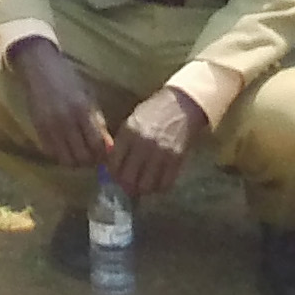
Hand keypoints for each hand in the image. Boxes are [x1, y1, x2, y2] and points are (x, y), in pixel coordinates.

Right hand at [9, 36, 113, 173]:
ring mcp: (50, 126)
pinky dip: (60, 155)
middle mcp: (66, 121)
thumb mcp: (88, 96)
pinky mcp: (38, 129)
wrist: (39, 67)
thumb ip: (97, 121)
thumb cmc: (68, 79)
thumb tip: (108, 145)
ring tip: (79, 153)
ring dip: (75, 161)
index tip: (104, 153)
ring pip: (66, 159)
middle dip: (90, 160)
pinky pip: (51, 153)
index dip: (103, 154)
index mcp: (82, 110)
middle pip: (82, 156)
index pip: (97, 144)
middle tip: (93, 156)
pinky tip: (65, 147)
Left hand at [110, 85, 207, 202]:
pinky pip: (165, 183)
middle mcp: (143, 144)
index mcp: (129, 133)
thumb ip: (122, 143)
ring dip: (142, 190)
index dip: (113, 174)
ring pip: (146, 185)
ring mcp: (161, 153)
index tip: (116, 176)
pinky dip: (159, 188)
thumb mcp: (132, 122)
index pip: (114, 164)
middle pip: (128, 178)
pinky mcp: (177, 159)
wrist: (181, 104)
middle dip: (126, 186)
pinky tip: (157, 183)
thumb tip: (112, 166)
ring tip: (142, 186)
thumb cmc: (153, 112)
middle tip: (128, 186)